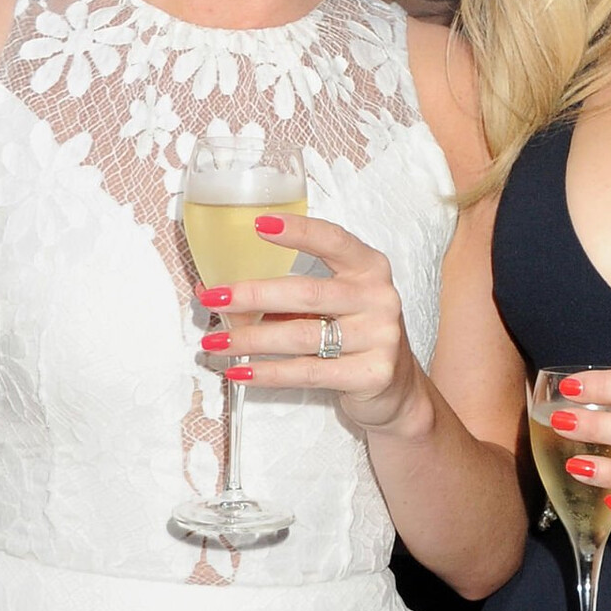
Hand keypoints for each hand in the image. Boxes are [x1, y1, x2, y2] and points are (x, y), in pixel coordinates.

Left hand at [196, 213, 427, 435]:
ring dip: (251, 339)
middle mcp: (379, 298)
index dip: (298, 231)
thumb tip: (215, 290)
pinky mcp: (371, 374)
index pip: (333, 241)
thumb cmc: (355, 336)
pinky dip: (269, 373)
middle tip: (213, 298)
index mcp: (369, 269)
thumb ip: (286, 295)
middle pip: (307, 292)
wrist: (397, 387)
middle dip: (253, 295)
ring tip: (216, 343)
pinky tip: (242, 371)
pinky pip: (308, 372)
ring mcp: (379, 337)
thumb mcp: (332, 305)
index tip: (259, 224)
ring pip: (301, 335)